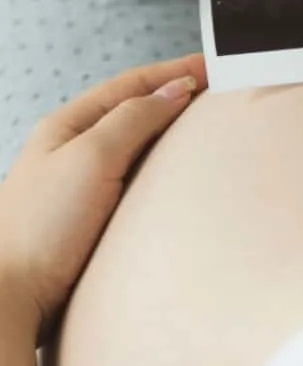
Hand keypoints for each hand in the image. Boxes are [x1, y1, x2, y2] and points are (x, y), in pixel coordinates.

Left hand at [0, 56, 205, 338]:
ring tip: (206, 135)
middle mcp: (74, 152)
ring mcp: (83, 188)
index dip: (173, 73)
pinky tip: (179, 186)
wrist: (12, 297)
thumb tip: (173, 92)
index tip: (213, 68)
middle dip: (176, 101)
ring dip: (170, 139)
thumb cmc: (39, 229)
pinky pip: (136, 187)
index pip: (130, 86)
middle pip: (134, 114)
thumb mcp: (90, 157)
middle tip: (219, 97)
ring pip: (137, 151)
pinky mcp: (94, 223)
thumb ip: (133, 119)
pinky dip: (163, 177)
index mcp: (67, 126)